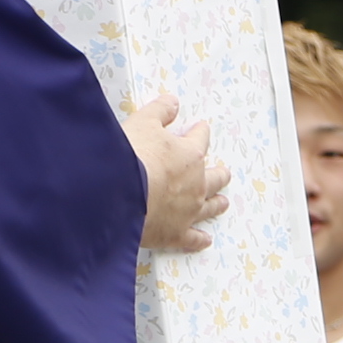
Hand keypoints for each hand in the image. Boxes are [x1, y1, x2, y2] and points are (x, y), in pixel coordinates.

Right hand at [121, 93, 231, 251]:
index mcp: (189, 155)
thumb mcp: (143, 122)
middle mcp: (195, 184)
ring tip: (223, 202)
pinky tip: (205, 240)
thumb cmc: (131, 156)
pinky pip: (193, 238)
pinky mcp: (175, 234)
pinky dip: (200, 239)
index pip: (200, 139)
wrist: (117, 194)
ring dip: (217, 204)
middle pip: (214, 177)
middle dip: (219, 173)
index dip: (201, 133)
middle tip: (224, 172)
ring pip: (209, 207)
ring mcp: (188, 211)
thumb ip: (160, 111)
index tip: (203, 129)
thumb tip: (172, 102)